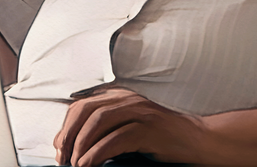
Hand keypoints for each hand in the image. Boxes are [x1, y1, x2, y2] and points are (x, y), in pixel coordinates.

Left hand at [54, 87, 209, 166]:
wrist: (197, 140)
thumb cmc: (162, 137)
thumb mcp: (132, 125)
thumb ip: (109, 126)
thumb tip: (78, 143)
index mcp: (121, 96)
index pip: (82, 104)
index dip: (66, 126)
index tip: (59, 147)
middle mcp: (128, 99)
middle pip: (86, 109)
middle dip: (69, 134)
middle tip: (63, 158)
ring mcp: (139, 111)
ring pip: (98, 121)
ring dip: (81, 145)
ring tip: (75, 164)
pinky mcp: (149, 128)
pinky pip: (116, 138)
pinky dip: (98, 153)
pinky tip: (90, 164)